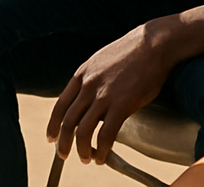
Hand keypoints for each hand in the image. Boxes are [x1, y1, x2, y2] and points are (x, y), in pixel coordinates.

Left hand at [46, 23, 171, 164]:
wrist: (152, 44)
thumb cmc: (131, 53)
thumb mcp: (101, 62)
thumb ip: (92, 80)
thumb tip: (89, 100)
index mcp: (81, 74)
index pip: (60, 104)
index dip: (53, 124)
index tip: (51, 137)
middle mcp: (88, 85)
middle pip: (67, 120)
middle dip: (63, 142)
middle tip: (63, 155)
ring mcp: (103, 95)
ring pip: (83, 131)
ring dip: (82, 149)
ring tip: (86, 159)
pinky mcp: (121, 105)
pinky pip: (106, 135)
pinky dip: (102, 150)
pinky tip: (103, 157)